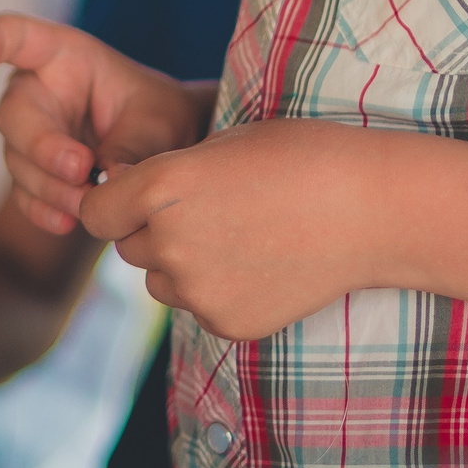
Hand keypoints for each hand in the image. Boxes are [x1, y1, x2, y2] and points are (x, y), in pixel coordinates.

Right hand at [0, 13, 212, 235]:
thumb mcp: (158, 122)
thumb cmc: (159, 118)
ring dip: (50, 186)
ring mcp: (30, 136)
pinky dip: (43, 210)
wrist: (166, 155)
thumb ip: (133, 145)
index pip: (19, 37)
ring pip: (18, 160)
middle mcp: (38, 93)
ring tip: (90, 203)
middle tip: (80, 169)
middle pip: (15, 114)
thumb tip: (109, 180)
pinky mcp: (33, 174)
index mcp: (65, 58)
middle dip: (42, 145)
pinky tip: (66, 223)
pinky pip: (24, 194)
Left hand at [80, 119, 378, 342]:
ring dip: (181, 265)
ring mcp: (198, 290)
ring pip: (161, 282)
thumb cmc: (302, 157)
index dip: (112, 203)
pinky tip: (263, 264)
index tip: (134, 199)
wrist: (372, 209)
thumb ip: (169, 176)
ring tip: (238, 237)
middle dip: (152, 232)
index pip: (95, 212)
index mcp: (160, 186)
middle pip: (129, 248)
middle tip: (206, 213)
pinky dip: (218, 291)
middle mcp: (169, 242)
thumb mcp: (223, 145)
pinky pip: (199, 309)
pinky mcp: (227, 323)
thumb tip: (134, 202)